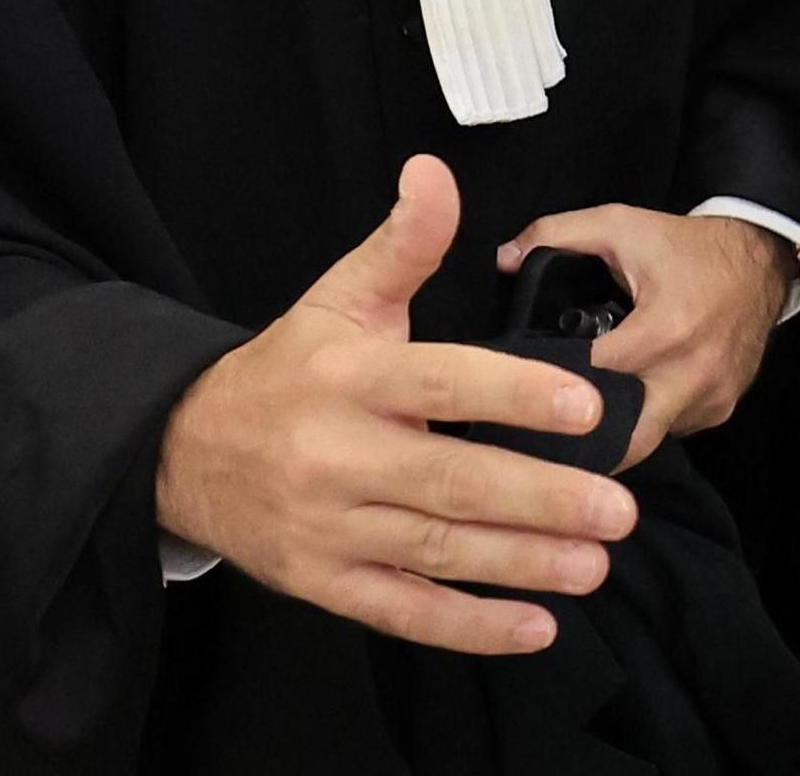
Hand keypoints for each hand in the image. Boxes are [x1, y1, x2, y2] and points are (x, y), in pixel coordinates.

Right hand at [156, 157, 639, 655]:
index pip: (443, 381)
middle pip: (450, 479)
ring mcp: (329, 527)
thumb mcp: (338, 297)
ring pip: (435, 550)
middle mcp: (337, 456)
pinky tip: (535, 629)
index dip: (516, 392)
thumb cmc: (287, 370)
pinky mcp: (323, 581)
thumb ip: (403, 243)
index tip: (587, 405)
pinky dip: (468, 626)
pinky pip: (401, 611)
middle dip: (541, 498)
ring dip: (520, 564)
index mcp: (350, 376)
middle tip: (618, 508)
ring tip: (595, 566)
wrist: (180, 450)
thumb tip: (434, 172)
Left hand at [497, 207, 794, 471]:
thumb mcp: (621, 225)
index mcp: (663, 332)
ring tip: (586, 412)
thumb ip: (556, 233)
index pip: (591, 384)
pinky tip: (633, 395)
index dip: (551, 389)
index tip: (521, 394)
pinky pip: (673, 428)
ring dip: (618, 430)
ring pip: (649, 439)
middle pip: (626, 442)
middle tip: (544, 437)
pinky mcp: (721, 408)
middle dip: (584, 445)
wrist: (763, 258)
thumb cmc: (688, 247)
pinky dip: (650, 417)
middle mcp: (691, 374)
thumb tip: (503, 258)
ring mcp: (710, 398)